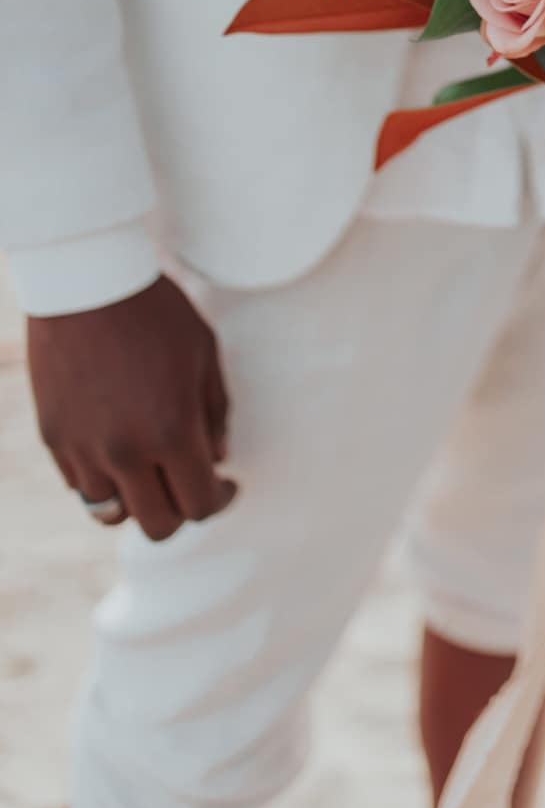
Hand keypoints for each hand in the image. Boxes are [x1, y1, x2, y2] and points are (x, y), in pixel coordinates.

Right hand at [27, 276, 236, 540]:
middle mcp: (125, 453)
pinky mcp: (54, 439)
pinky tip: (118, 447)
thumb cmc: (155, 311)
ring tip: (151, 467)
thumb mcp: (204, 352)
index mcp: (171, 431)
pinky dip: (103, 479)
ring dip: (138, 498)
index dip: (220, 500)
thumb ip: (215, 412)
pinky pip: (81, 486)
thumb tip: (217, 458)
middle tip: (190, 480)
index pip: (200, 504)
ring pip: (112, 514)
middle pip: (158, 526)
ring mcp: (83, 450)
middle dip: (181, 509)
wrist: (85, 282)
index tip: (226, 483)